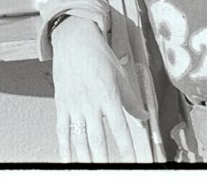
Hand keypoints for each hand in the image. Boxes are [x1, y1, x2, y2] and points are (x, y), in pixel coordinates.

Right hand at [51, 16, 148, 162]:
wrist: (74, 40)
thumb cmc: (99, 56)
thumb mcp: (120, 75)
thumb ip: (132, 100)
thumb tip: (145, 116)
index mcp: (108, 95)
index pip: (120, 128)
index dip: (126, 148)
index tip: (132, 162)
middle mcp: (91, 102)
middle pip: (98, 139)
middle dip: (105, 160)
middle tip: (110, 172)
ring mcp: (74, 105)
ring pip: (80, 138)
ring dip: (86, 158)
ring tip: (91, 171)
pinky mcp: (61, 104)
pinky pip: (62, 131)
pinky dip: (65, 149)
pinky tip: (69, 162)